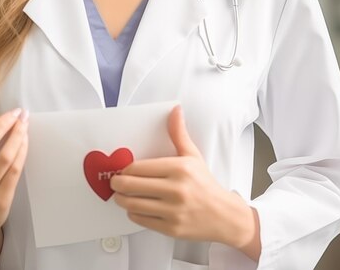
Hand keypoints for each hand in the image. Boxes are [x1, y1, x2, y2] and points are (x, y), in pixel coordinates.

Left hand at [110, 105, 258, 253]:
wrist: (224, 215)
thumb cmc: (206, 184)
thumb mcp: (193, 155)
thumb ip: (179, 133)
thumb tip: (175, 110)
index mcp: (179, 168)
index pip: (138, 167)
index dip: (125, 169)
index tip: (121, 170)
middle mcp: (176, 189)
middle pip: (131, 185)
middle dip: (117, 184)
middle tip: (115, 183)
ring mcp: (173, 211)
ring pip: (133, 204)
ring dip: (122, 200)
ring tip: (121, 196)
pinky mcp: (171, 228)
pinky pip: (141, 220)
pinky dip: (133, 214)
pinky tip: (135, 208)